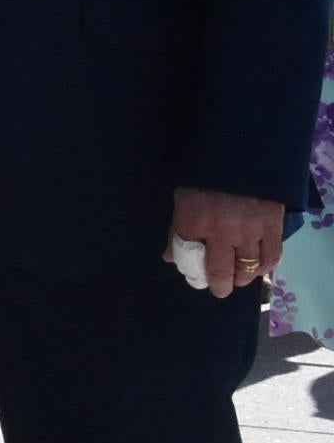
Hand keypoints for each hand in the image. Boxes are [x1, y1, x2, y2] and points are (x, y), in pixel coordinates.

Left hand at [169, 186, 285, 299]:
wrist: (243, 153)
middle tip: (219, 289)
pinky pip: (271, 257)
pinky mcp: (273, 226)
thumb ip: (177, 229)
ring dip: (242, 278)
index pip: (188, 258)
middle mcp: (221, 230)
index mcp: (193, 220)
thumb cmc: (206, 176)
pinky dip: (264, 268)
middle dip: (219, 286)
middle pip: (220, 271)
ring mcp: (249, 230)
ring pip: (247, 268)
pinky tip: (258, 269)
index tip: (197, 279)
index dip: (193, 273)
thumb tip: (169, 257)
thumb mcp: (183, 198)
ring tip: (238, 279)